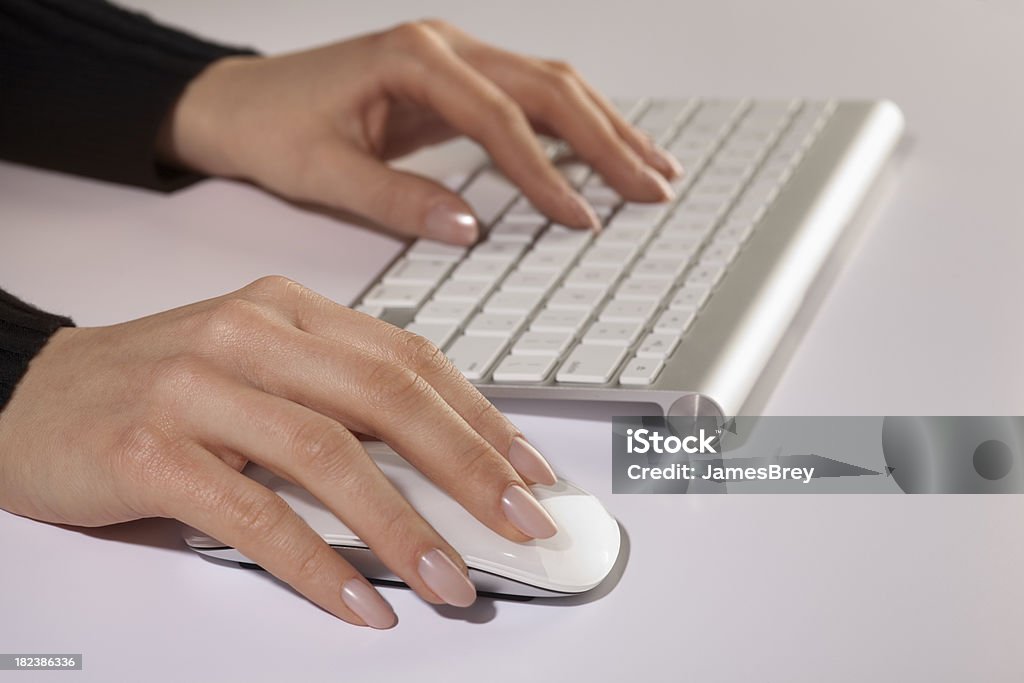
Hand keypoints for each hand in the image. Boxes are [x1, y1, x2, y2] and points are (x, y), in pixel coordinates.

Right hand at [0, 276, 560, 628]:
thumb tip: (438, 454)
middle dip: (467, 466)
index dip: (479, 417)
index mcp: (287, 310)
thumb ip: (336, 395)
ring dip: (401, 526)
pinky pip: (253, 514)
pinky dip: (315, 563)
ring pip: (327, 455)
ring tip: (449, 579)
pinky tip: (357, 601)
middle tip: (520, 520)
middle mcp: (248, 334)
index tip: (528, 468)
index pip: (407, 359)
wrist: (27, 395)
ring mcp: (197, 388)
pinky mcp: (150, 450)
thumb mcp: (256, 365)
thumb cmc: (155, 385)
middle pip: (385, 397)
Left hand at [157, 20, 680, 243]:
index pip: (497, 117)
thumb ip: (395, 200)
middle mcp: (442, 47)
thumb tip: (469, 229)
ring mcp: (454, 59)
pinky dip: (574, 128)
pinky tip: (604, 152)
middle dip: (606, 140)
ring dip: (605, 127)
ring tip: (653, 168)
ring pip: (550, 85)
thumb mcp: (322, 172)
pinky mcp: (455, 82)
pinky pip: (529, 100)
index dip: (544, 171)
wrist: (239, 101)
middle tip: (652, 189)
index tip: (581, 218)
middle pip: (546, 87)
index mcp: (410, 58)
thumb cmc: (271, 127)